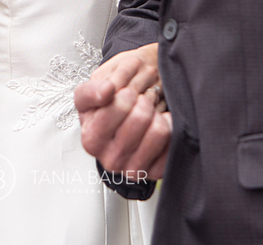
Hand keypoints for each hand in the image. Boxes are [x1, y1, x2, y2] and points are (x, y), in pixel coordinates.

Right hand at [75, 43, 168, 176]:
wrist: (121, 128)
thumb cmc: (106, 111)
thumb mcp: (89, 95)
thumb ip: (92, 90)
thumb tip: (108, 89)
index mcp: (91, 140)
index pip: (119, 106)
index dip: (127, 92)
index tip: (125, 93)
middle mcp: (110, 160)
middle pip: (141, 117)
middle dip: (144, 101)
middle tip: (139, 102)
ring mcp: (134, 169)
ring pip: (159, 130)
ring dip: (157, 114)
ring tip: (149, 113)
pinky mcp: (155, 172)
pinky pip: (173, 142)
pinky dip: (170, 127)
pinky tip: (159, 124)